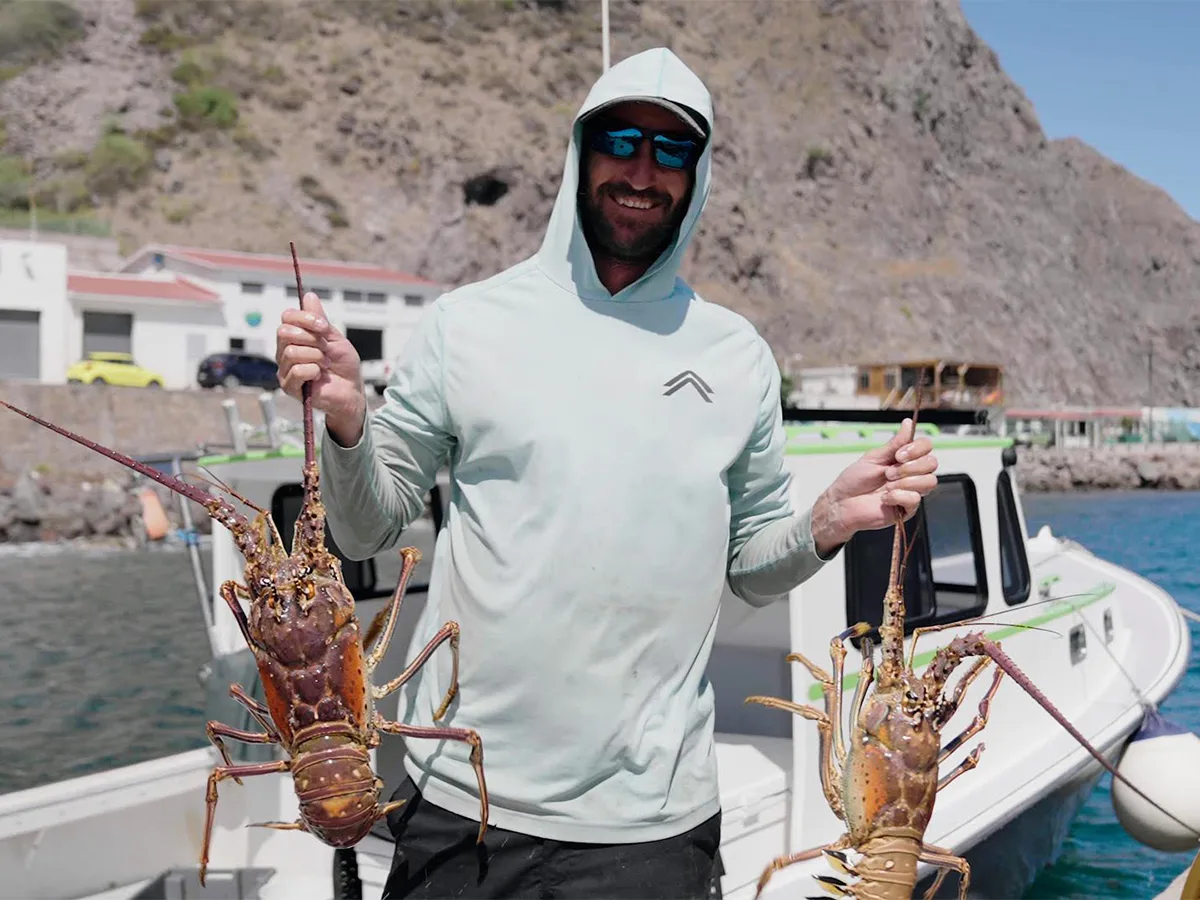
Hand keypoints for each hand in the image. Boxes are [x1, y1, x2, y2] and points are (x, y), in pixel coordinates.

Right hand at [275, 293, 366, 445]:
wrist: (351, 391)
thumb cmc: (343, 366)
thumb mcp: (334, 338)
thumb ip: (319, 320)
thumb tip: (309, 296)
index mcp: (295, 337)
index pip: (287, 317)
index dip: (305, 318)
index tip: (324, 327)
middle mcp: (285, 351)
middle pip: (284, 332)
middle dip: (311, 338)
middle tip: (325, 348)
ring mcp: (285, 369)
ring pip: (291, 352)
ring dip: (315, 356)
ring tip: (325, 364)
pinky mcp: (289, 386)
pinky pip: (297, 370)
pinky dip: (314, 370)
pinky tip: (319, 375)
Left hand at [810, 417, 938, 555]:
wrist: (842, 503)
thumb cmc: (855, 480)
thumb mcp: (874, 457)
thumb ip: (895, 443)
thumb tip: (908, 423)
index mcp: (904, 459)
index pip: (927, 447)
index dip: (917, 449)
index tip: (898, 455)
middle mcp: (912, 474)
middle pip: (932, 463)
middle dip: (908, 467)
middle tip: (888, 473)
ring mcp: (911, 491)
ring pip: (929, 481)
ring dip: (905, 482)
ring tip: (886, 486)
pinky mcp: (908, 509)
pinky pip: (915, 499)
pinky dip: (898, 496)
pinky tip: (885, 498)